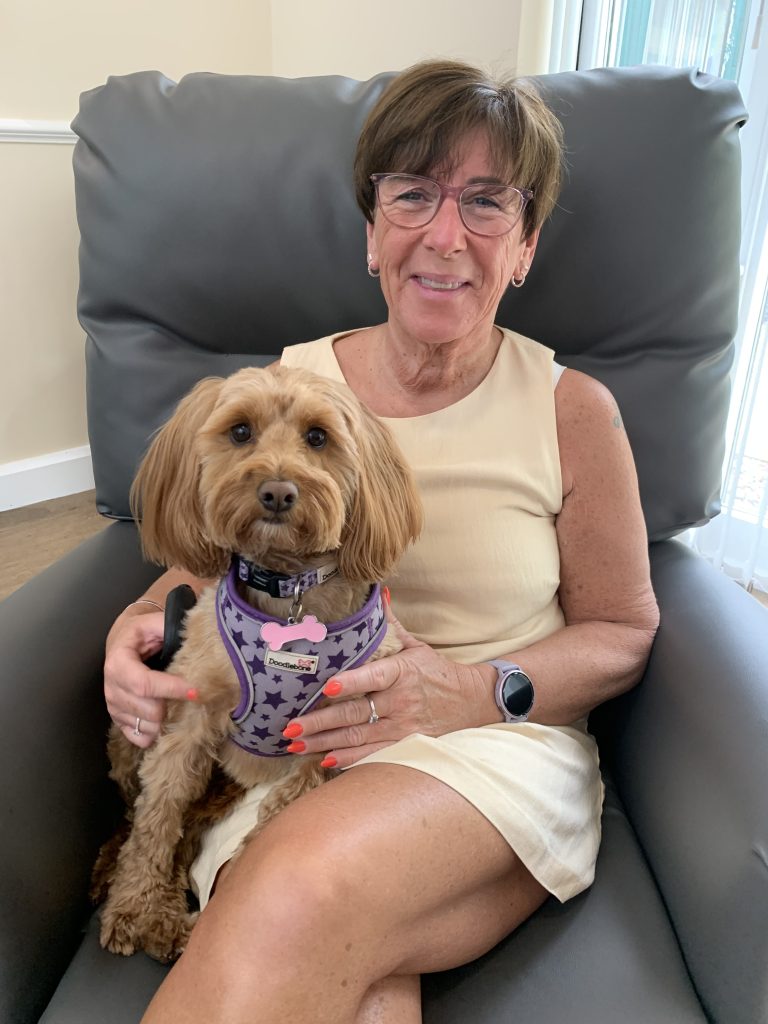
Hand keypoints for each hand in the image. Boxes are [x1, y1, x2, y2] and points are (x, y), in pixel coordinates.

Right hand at [104, 607, 195, 747]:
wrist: (124, 640)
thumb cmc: (143, 632)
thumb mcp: (154, 622)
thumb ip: (169, 627)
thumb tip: (194, 637)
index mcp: (118, 661)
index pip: (144, 684)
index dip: (171, 689)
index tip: (196, 691)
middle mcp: (112, 687)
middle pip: (148, 710)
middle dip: (172, 706)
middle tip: (188, 695)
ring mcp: (113, 705)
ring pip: (146, 726)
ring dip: (166, 720)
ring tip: (177, 704)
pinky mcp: (118, 719)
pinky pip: (137, 737)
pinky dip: (154, 733)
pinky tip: (164, 720)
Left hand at [283, 605, 495, 768]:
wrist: (473, 702)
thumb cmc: (437, 672)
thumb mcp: (415, 646)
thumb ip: (390, 625)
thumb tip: (377, 593)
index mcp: (402, 672)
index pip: (374, 677)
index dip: (352, 683)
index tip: (328, 687)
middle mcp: (401, 702)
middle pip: (356, 714)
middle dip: (320, 722)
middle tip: (290, 726)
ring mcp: (403, 727)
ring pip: (358, 738)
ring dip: (324, 743)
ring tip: (295, 745)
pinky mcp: (406, 745)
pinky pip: (373, 755)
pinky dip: (349, 759)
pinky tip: (325, 761)